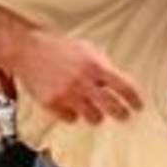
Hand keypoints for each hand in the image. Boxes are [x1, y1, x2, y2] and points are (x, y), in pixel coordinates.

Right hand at [14, 30, 142, 123]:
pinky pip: (71, 119)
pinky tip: (74, 109)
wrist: (28, 49)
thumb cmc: (58, 46)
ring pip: (93, 117)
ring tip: (97, 113)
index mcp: (95, 65)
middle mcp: (83, 82)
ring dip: (97, 116)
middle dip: (121, 113)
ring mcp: (68, 94)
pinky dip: (74, 115)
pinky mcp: (53, 104)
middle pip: (112, 107)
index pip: (123, 86)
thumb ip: (103, 65)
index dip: (134, 99)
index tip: (138, 106)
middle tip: (124, 115)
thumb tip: (118, 81)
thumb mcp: (87, 49)